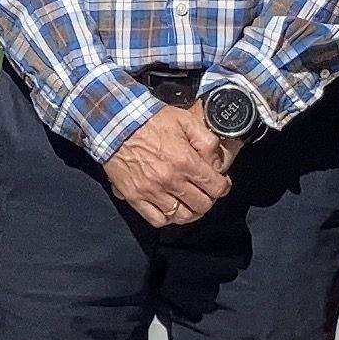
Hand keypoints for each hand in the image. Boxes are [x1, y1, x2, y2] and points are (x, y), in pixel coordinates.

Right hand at [104, 105, 233, 229]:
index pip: (215, 187)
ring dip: (191, 212)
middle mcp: (170, 180)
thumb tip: (216, 162)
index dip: (222, 187)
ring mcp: (152, 191)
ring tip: (190, 203)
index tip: (220, 183)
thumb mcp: (185, 120)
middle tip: (205, 192)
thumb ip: (206, 140)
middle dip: (209, 200)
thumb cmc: (149, 120)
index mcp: (185, 161)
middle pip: (202, 205)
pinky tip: (170, 208)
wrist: (115, 123)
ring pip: (182, 216)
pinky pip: (157, 219)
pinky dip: (168, 218)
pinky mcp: (135, 197)